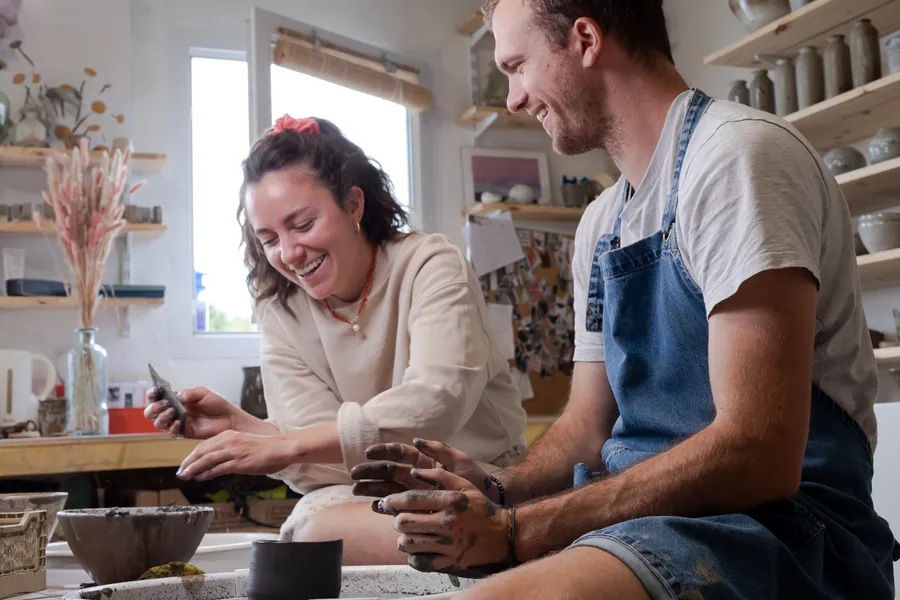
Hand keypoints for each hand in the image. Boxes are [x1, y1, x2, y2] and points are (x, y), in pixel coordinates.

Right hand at [144, 386, 235, 438]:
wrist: (229, 418)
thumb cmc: (216, 404)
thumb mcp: (203, 392)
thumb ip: (189, 392)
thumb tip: (177, 396)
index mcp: (176, 399)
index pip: (157, 397)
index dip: (152, 394)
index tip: (155, 391)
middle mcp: (173, 411)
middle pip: (152, 412)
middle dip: (153, 408)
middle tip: (163, 405)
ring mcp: (177, 423)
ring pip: (158, 423)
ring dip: (162, 417)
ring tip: (172, 412)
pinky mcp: (183, 433)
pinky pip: (171, 432)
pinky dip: (172, 428)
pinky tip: (179, 423)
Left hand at [176, 430, 298, 480]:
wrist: (280, 448)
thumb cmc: (264, 448)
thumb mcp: (242, 444)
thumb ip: (228, 450)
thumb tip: (214, 463)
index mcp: (229, 434)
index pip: (204, 445)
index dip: (192, 455)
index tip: (185, 464)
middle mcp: (229, 441)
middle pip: (202, 451)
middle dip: (189, 462)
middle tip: (181, 472)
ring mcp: (234, 451)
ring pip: (207, 460)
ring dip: (194, 469)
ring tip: (186, 476)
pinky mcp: (239, 462)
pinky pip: (218, 468)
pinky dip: (207, 473)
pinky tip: (201, 478)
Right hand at [351, 438, 499, 502]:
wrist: (487, 502)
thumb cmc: (474, 480)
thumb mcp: (459, 461)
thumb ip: (439, 450)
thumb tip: (415, 441)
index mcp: (424, 461)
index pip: (398, 454)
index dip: (383, 452)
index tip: (369, 453)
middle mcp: (416, 476)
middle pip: (388, 472)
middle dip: (370, 472)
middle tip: (354, 474)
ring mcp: (415, 493)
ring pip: (387, 488)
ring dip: (371, 489)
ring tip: (356, 490)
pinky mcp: (417, 508)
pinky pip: (396, 507)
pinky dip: (384, 507)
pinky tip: (375, 507)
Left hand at [373, 467, 511, 573]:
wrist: (503, 533)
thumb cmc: (480, 506)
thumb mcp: (464, 484)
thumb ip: (439, 476)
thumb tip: (414, 471)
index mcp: (449, 501)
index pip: (411, 500)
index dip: (392, 501)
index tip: (385, 503)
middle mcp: (447, 522)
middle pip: (405, 522)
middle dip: (396, 520)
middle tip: (398, 519)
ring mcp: (448, 544)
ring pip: (410, 543)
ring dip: (403, 538)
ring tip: (407, 535)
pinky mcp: (450, 560)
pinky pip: (422, 562)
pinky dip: (414, 558)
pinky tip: (416, 551)